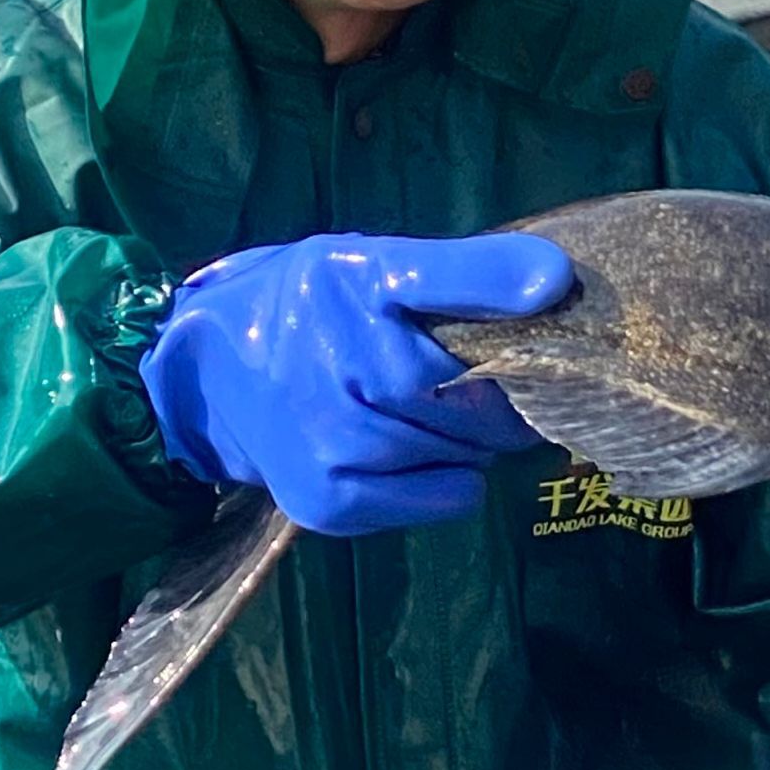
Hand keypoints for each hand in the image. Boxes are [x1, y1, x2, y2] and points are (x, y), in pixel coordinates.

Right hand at [138, 231, 572, 535]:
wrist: (211, 377)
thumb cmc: (313, 312)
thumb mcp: (379, 266)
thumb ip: (470, 268)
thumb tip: (558, 280)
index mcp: (355, 287)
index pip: (471, 310)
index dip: (518, 329)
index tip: (543, 323)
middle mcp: (340, 367)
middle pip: (483, 403)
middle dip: (498, 396)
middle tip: (472, 382)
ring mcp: (332, 444)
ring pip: (469, 454)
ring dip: (470, 440)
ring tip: (429, 412)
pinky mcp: (329, 503)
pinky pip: (446, 499)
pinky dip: (446, 479)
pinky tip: (408, 451)